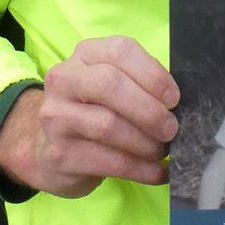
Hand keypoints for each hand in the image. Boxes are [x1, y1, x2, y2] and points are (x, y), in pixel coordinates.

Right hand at [0, 37, 179, 198]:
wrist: (45, 147)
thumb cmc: (94, 109)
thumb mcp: (112, 85)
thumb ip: (140, 84)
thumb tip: (178, 104)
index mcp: (85, 55)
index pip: (120, 51)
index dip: (152, 74)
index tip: (174, 98)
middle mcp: (64, 80)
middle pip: (110, 85)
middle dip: (149, 109)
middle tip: (172, 128)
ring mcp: (56, 118)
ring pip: (108, 125)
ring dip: (146, 142)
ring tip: (163, 151)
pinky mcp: (59, 154)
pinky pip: (108, 162)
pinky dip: (140, 169)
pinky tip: (157, 172)